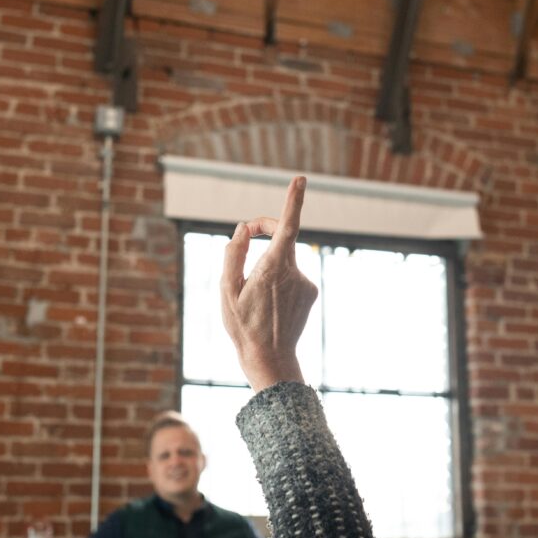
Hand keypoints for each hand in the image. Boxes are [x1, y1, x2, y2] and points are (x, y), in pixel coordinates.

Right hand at [220, 176, 317, 391]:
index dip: (293, 200)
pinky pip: (292, 275)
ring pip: (285, 260)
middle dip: (265, 230)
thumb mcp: (227, 290)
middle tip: (245, 236)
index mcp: (273, 267)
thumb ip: (234, 254)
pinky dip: (279, 280)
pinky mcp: (311, 292)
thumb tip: (243, 228)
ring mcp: (306, 282)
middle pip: (283, 237)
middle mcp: (295, 271)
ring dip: (269, 265)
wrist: (270, 358)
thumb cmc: (243, 326)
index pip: (287, 226)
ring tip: (254, 296)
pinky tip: (269, 305)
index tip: (300, 179)